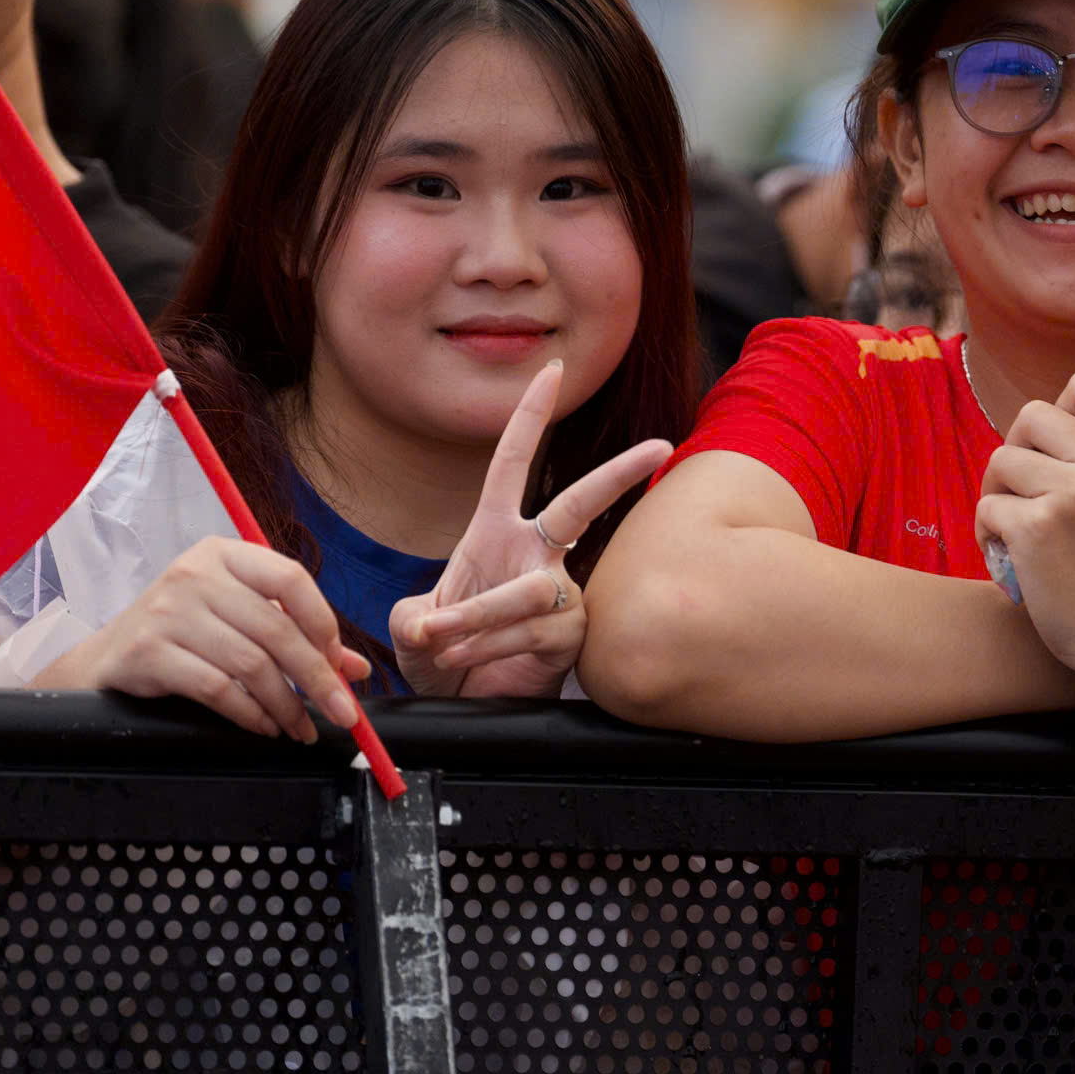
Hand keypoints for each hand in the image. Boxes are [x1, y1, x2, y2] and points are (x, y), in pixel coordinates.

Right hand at [37, 535, 368, 739]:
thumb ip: (294, 635)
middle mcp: (194, 574)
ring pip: (251, 664)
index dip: (323, 623)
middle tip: (343, 714)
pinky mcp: (149, 651)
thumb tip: (355, 670)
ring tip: (300, 728)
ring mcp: (168, 611)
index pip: (290, 578)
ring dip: (287, 704)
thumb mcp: (236, 619)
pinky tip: (265, 726)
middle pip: (276, 629)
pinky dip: (251, 714)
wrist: (106, 659)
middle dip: (318, 678)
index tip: (340, 663)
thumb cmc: (183, 634)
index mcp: (223, 554)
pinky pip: (219, 689)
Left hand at [391, 359, 672, 697]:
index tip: (550, 370)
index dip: (531, 416)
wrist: (464, 703)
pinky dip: (486, 647)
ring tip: (443, 643)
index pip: (514, 462)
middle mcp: (536, 554)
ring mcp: (558, 592)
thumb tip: (430, 625)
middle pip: (580, 503)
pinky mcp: (571, 634)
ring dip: (475, 618)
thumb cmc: (445, 655)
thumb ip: (414, 620)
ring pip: (528, 591)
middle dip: (619, 473)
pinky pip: (530, 631)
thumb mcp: (414, 628)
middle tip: (660, 448)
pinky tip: (464, 662)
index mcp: (496, 532)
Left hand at [974, 365, 1074, 691]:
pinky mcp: (1037, 528)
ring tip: (1024, 531)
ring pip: (1002, 460)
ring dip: (1000, 497)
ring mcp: (1074, 496)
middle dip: (1020, 455)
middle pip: (1030, 417)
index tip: (1061, 455)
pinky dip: (991, 533)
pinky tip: (1015, 558)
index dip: (1059, 415)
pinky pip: (988, 506)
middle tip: (1034, 496)